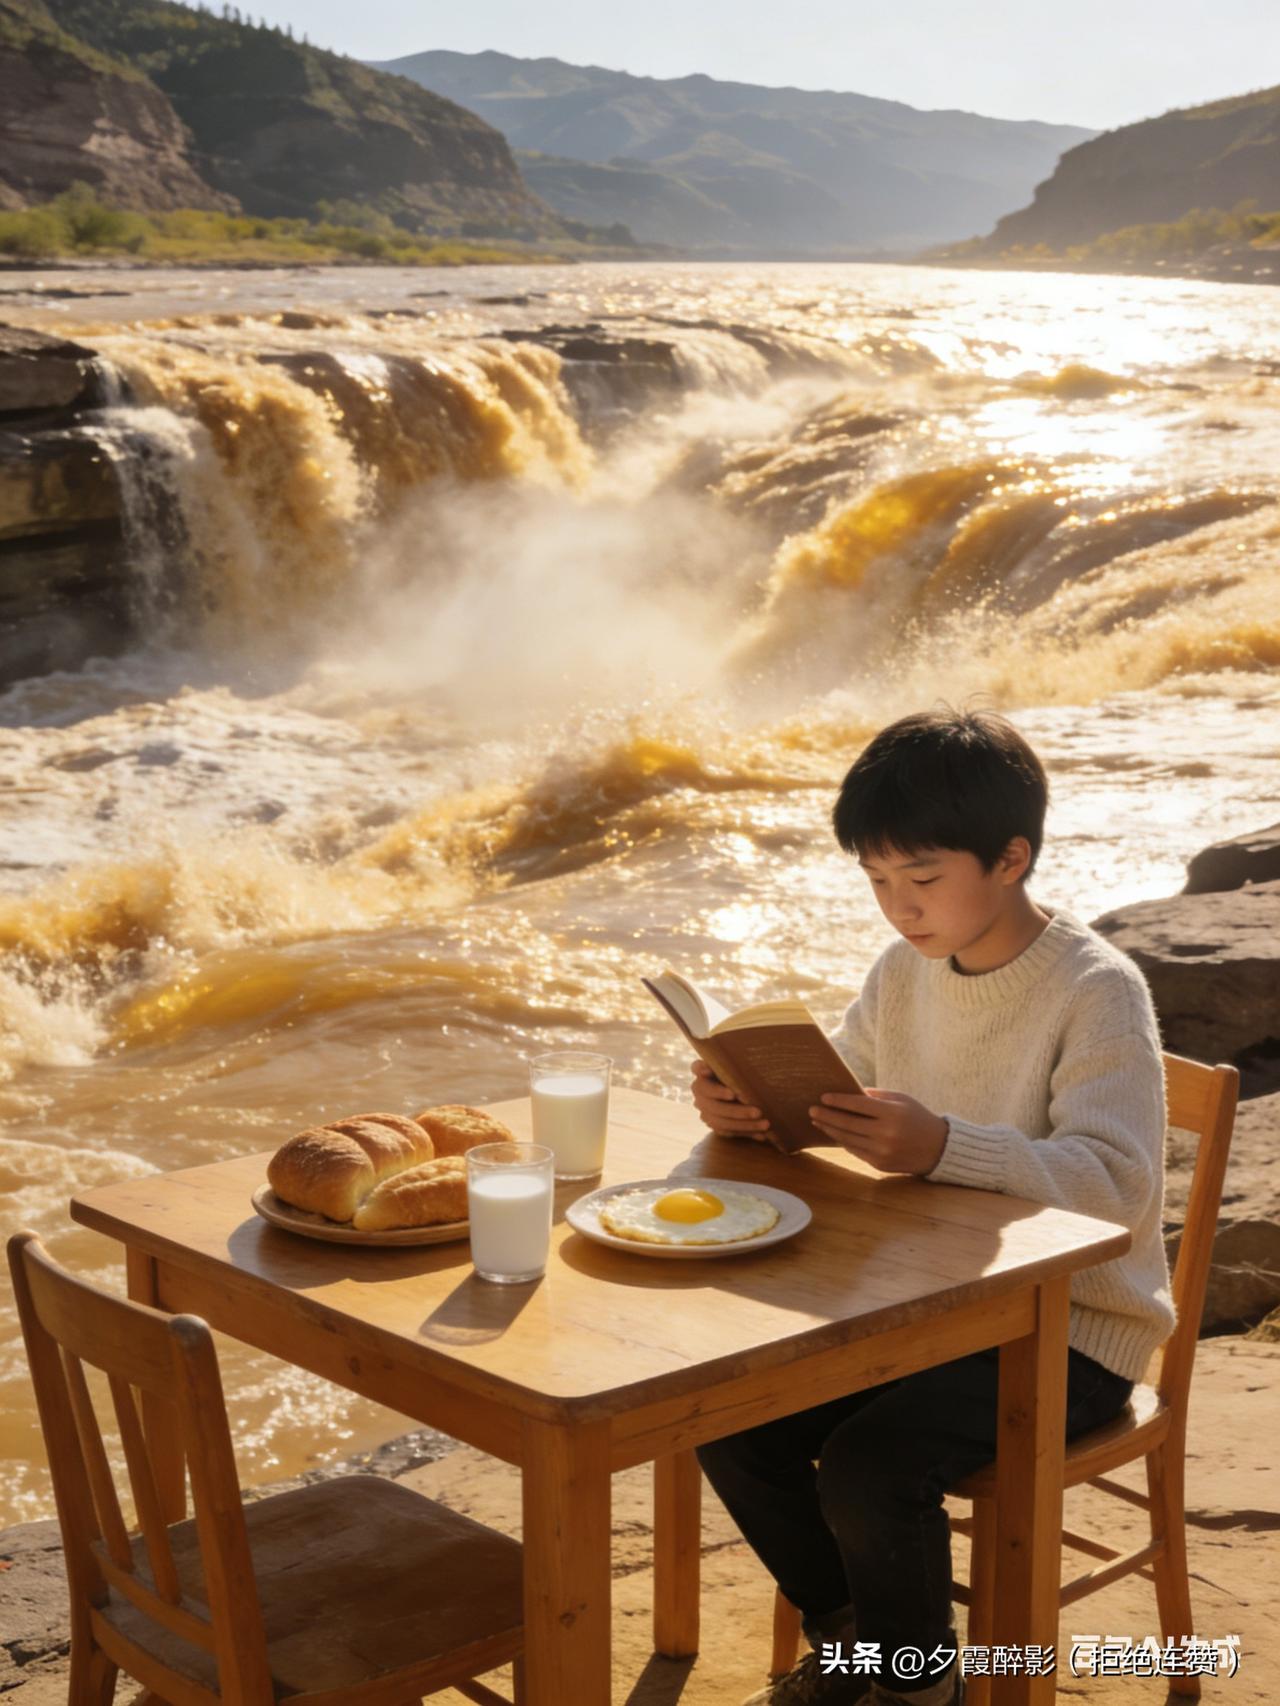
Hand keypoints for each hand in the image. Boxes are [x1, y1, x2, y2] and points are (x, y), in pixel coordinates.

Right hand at [690, 1059, 774, 1141]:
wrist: (744, 1085)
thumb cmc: (741, 1068)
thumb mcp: (738, 1063)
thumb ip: (731, 1063)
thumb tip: (720, 1069)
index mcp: (701, 1071)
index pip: (699, 1074)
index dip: (714, 1085)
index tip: (732, 1094)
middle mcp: (698, 1090)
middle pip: (713, 1105)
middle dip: (737, 1111)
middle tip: (758, 1112)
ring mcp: (703, 1108)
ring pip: (720, 1122)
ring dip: (744, 1125)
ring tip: (765, 1124)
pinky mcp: (712, 1122)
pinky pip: (727, 1131)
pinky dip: (745, 1132)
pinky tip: (762, 1134)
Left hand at [808, 1089, 947, 1175]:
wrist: (938, 1148)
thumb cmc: (917, 1118)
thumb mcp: (901, 1100)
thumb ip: (875, 1096)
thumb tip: (849, 1091)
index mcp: (892, 1114)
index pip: (858, 1106)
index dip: (839, 1101)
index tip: (823, 1097)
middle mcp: (886, 1134)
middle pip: (848, 1124)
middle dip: (827, 1116)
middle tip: (812, 1110)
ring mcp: (882, 1151)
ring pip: (848, 1139)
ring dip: (830, 1130)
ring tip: (818, 1121)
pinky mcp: (879, 1164)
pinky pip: (855, 1151)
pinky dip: (843, 1141)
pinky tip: (833, 1133)